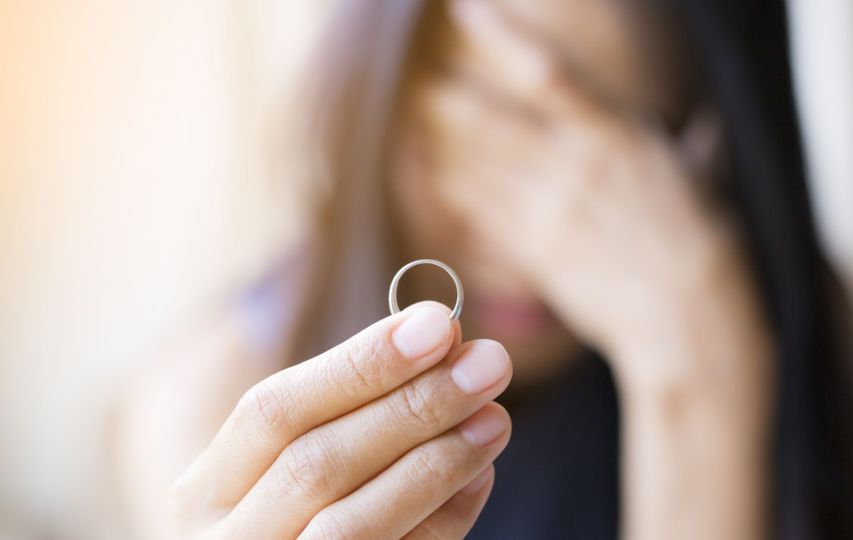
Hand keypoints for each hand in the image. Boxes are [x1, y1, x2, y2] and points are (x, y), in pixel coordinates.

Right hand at [169, 302, 512, 538]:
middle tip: (489, 363)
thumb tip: (441, 341)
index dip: (360, 365)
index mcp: (205, 491)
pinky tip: (479, 476)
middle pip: (315, 465)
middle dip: (412, 406)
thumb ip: (352, 412)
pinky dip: (443, 519)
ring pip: (351, 526)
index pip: (273, 411)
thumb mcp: (291, 468)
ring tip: (496, 418)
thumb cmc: (300, 523)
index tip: (437, 324)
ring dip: (435, 463)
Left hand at [415, 0, 765, 385]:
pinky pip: (474, 212)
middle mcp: (572, 168)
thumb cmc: (706, 242)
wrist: (689, 317)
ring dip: (435, 138)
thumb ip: (695, 143)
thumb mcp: (704, 176)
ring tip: (412, 117)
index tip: (465, 8)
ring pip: (471, 165)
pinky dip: (446, 187)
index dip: (500, 36)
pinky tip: (424, 169)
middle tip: (422, 79)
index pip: (546, 74)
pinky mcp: (532, 253)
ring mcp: (547, 213)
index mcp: (616, 136)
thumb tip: (706, 123)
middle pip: (486, 120)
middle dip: (446, 96)